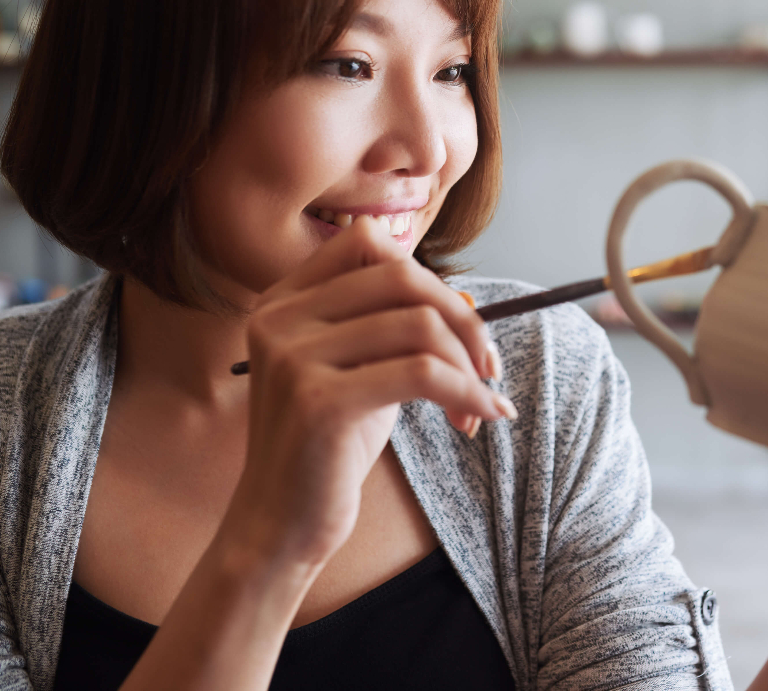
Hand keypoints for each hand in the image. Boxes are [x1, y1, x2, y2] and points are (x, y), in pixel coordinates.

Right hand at [223, 216, 513, 569]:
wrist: (280, 526)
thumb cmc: (328, 447)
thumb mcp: (354, 369)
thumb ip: (390, 324)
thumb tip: (465, 302)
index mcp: (283, 301)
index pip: (368, 242)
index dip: (427, 277)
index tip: (458, 325)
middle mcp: (280, 318)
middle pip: (403, 277)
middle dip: (462, 319)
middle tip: (488, 366)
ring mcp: (293, 357)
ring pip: (421, 325)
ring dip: (468, 366)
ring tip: (478, 404)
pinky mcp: (319, 400)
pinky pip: (423, 374)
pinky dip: (467, 393)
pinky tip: (481, 416)